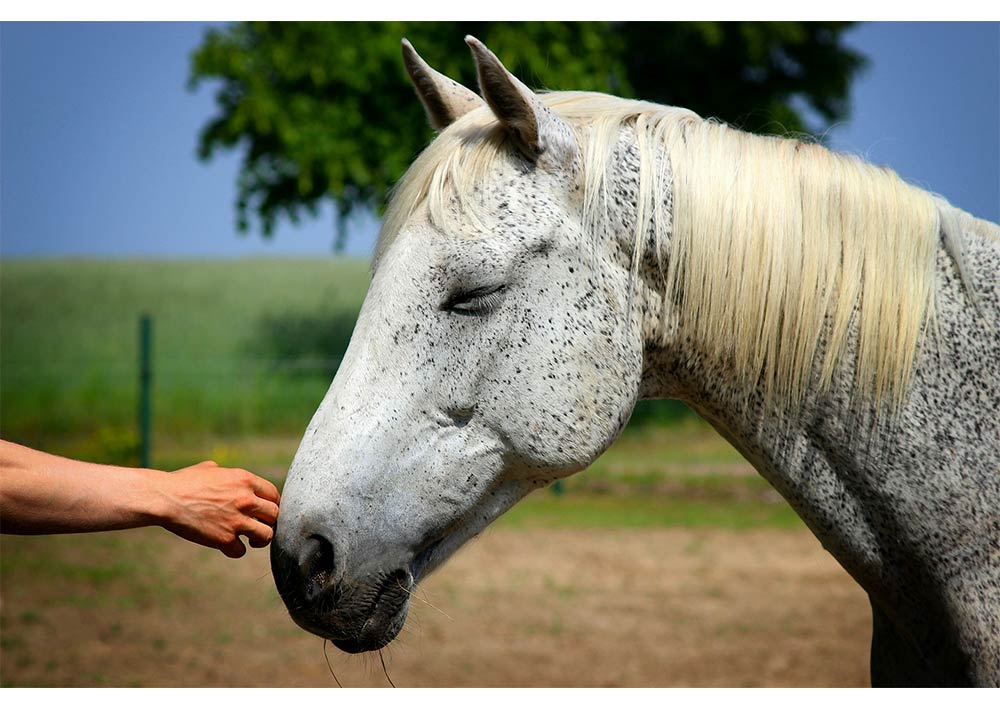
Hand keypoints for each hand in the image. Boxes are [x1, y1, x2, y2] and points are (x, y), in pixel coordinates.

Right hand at [154, 461, 280, 557]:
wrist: (165, 498)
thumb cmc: (183, 481)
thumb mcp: (209, 469)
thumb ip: (224, 473)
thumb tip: (222, 472)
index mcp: (245, 480)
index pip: (274, 494)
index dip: (270, 504)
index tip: (264, 511)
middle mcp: (246, 499)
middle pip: (275, 515)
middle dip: (268, 521)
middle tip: (259, 525)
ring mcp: (237, 520)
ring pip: (266, 535)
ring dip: (259, 539)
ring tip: (251, 539)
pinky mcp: (224, 538)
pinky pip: (241, 551)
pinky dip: (235, 550)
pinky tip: (228, 546)